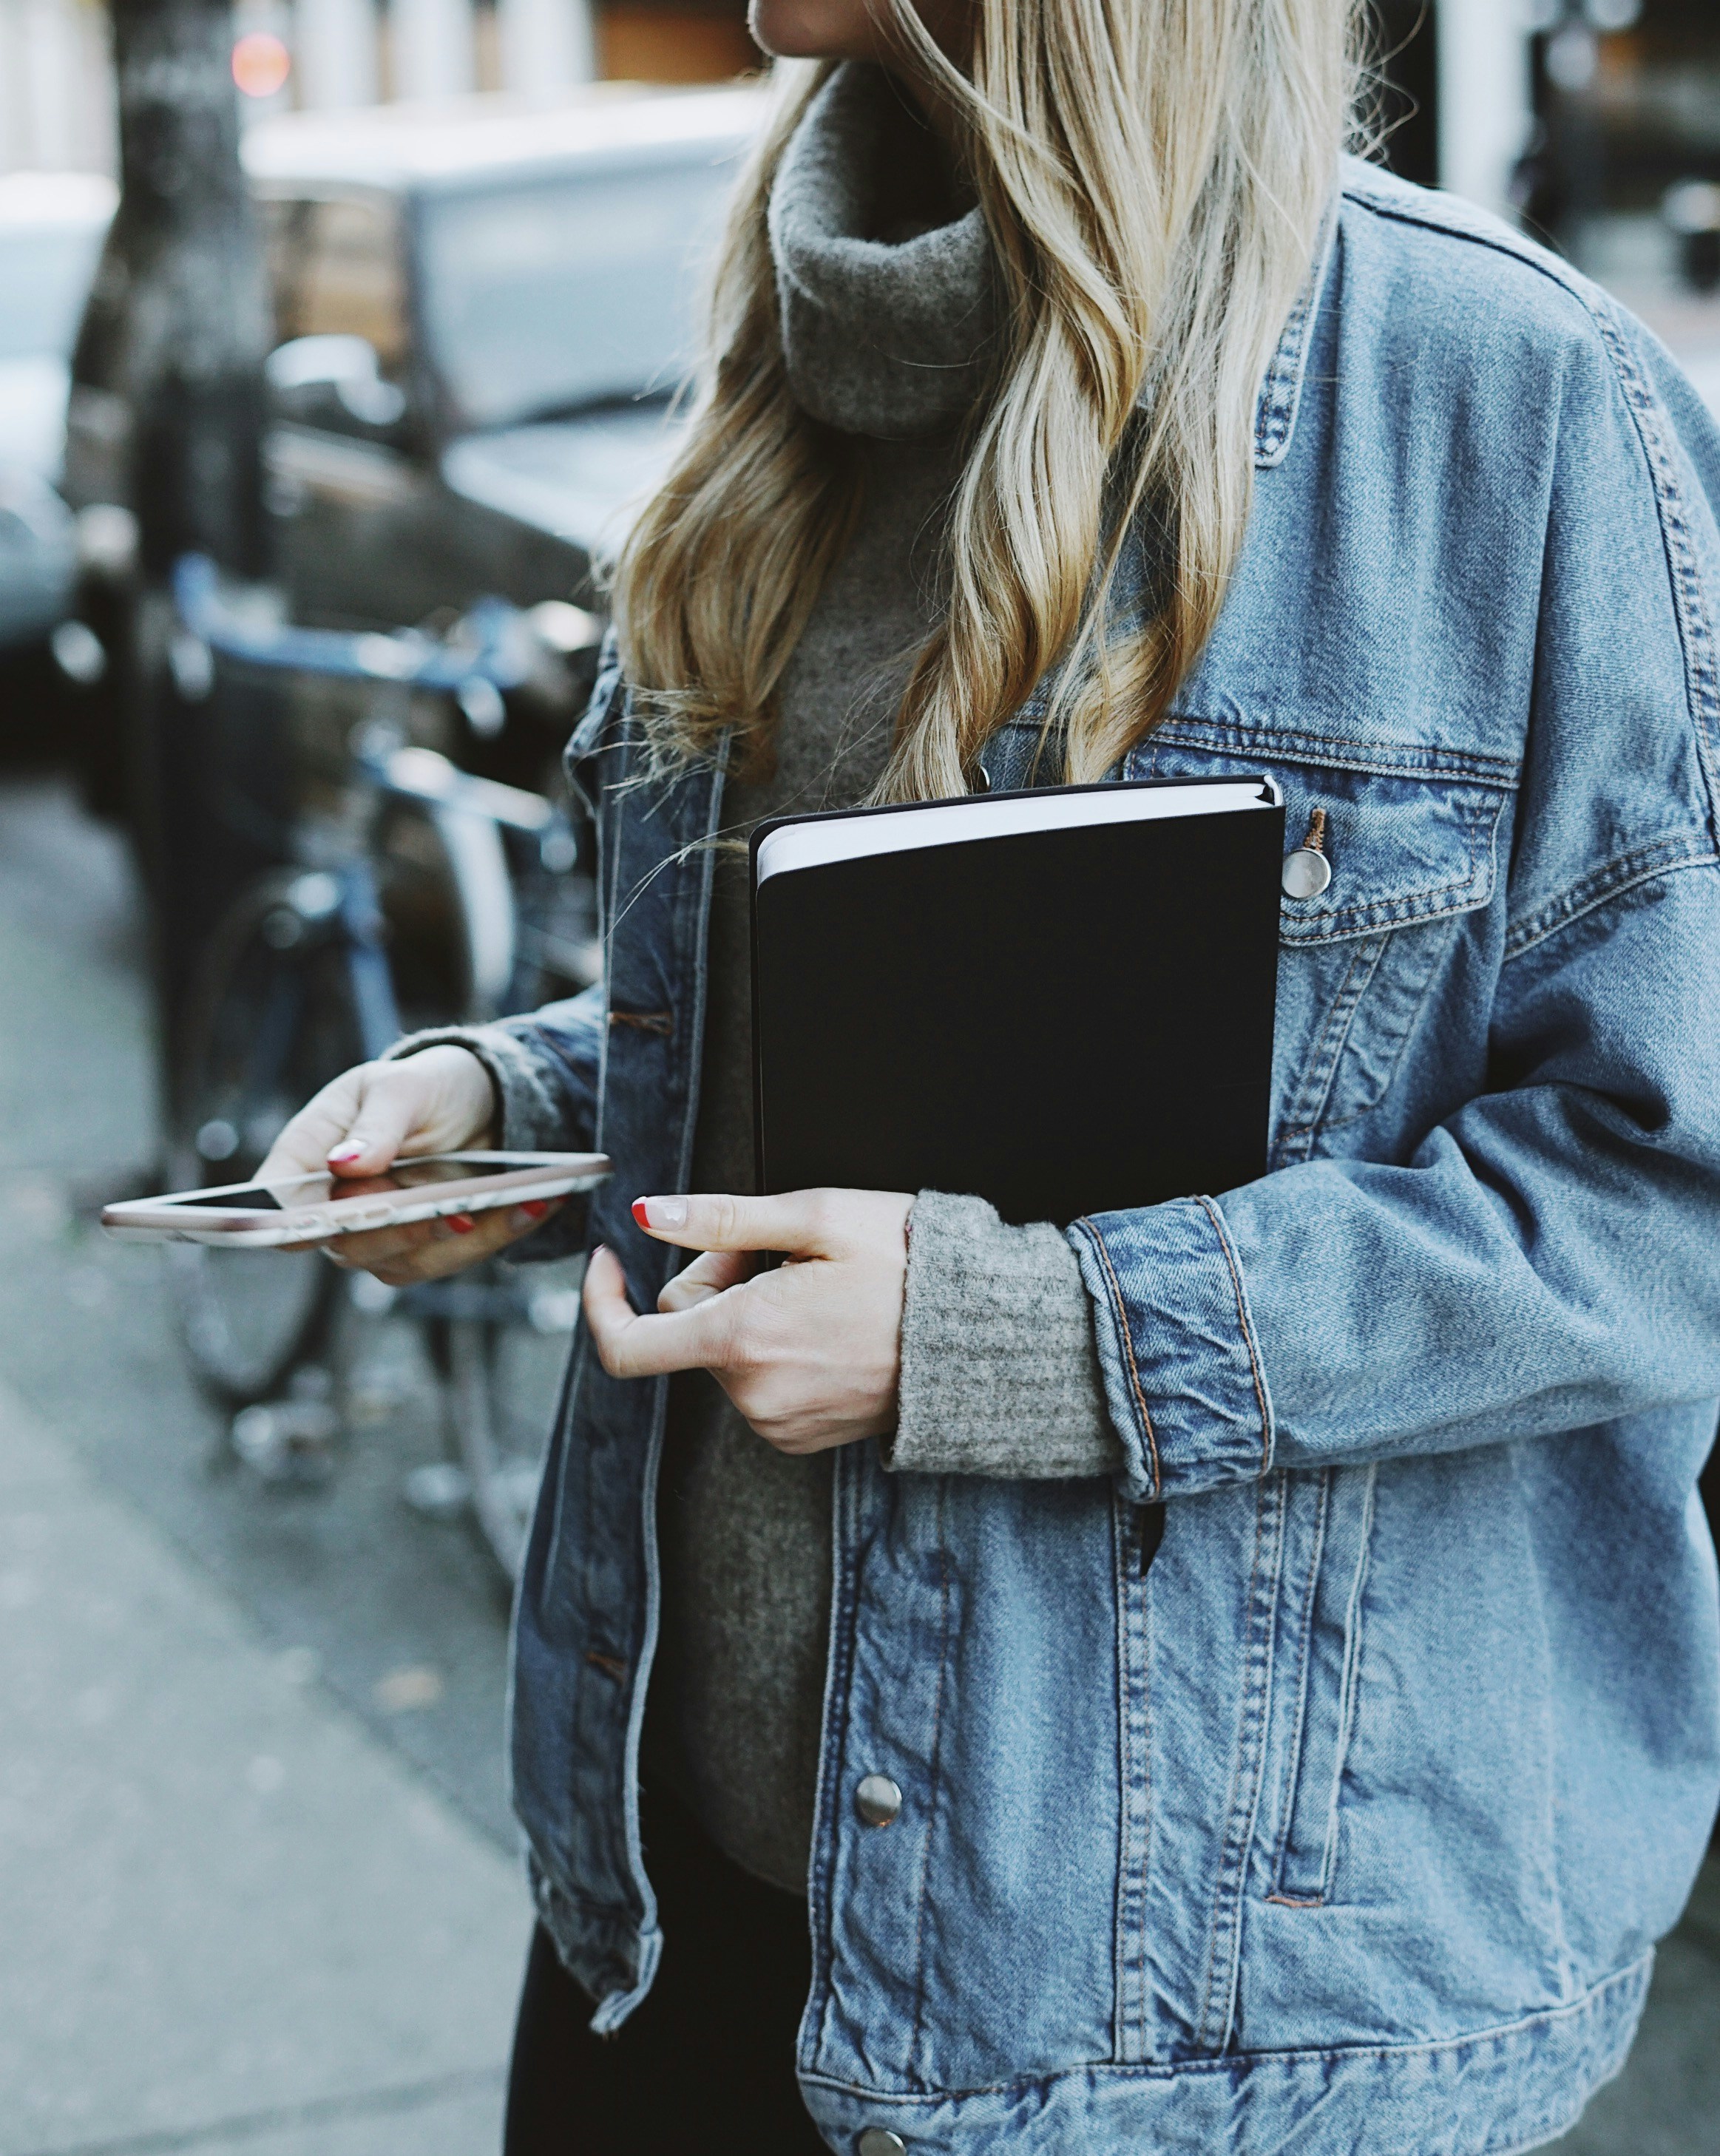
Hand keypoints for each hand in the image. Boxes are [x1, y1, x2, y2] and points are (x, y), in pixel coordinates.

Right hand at [256, 1046, 559, 1282]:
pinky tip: (535, 1204)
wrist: (483, 1101)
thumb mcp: (403, 1087)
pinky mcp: (427, 1247)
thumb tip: (343, 1165)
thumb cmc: (427, 1085)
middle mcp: (337, 1204)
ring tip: (502, 1204)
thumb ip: (375, 1124)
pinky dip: (495, 1234)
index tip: (329, 1221)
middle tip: (443, 1212)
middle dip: (397, 1230)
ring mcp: (381, 1233)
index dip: (292, 1222)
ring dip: (455, 1238)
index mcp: (311, 1155)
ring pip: (401, 1262)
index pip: (280, 1203)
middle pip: (345, 1244)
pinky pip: (451, 1258)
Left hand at [583, 1188, 913, 1454]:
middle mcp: (753, 1395)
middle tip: (783, 1254)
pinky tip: (829, 1325)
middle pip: (689, 1328)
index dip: (602, 1300)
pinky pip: (758, 1382)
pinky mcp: (802, 1436)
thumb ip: (721, 1219)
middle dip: (718, 1281)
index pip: (628, 1345)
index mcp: (744, 1340)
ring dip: (751, 1315)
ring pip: (725, 1353)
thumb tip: (650, 1214)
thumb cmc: (912, 1267)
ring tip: (821, 1291)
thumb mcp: (816, 1218)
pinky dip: (776, 1349)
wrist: (986, 1338)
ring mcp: (778, 1423)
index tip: (610, 1262)